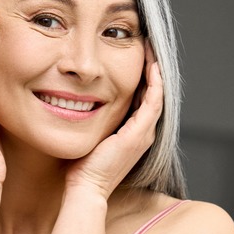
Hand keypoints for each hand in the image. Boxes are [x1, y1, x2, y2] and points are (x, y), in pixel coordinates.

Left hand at [64, 41, 163, 198]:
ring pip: (157, 95)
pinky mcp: (138, 134)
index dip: (142, 76)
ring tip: (152, 49)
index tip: (136, 55)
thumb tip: (76, 100)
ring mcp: (143, 134)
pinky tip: (152, 66)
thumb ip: (90, 118)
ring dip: (156, 71)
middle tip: (148, 45)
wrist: (85, 187)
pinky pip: (152, 103)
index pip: (143, 98)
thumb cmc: (81, 166)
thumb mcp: (90, 134)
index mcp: (133, 133)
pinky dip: (154, 83)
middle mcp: (143, 133)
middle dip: (151, 69)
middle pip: (153, 94)